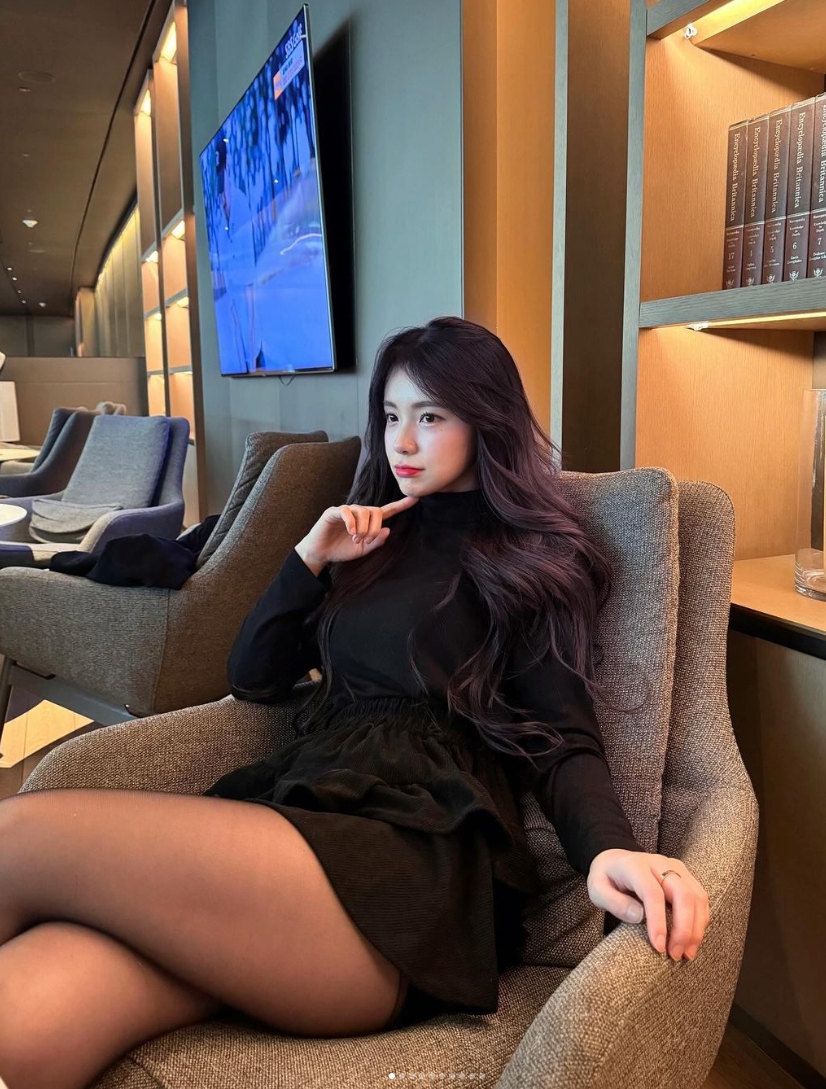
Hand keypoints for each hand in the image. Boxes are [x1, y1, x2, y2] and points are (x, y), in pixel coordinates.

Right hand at [296, 495, 418, 569]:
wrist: (320, 553)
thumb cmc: (341, 550)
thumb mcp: (362, 550)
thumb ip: (376, 542)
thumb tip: (388, 529)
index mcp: (368, 521)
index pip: (387, 510)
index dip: (401, 505)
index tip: (415, 499)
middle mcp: (359, 513)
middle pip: (376, 511)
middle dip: (374, 528)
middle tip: (365, 541)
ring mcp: (347, 510)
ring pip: (364, 511)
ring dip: (363, 528)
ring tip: (355, 539)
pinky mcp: (334, 512)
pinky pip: (347, 511)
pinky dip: (352, 522)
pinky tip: (350, 532)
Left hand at [587, 849, 709, 962]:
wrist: (616, 860)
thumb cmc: (606, 878)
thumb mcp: (597, 890)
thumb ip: (614, 903)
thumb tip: (639, 917)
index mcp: (635, 866)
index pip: (652, 893)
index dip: (658, 922)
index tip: (658, 947)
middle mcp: (659, 863)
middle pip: (682, 894)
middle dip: (683, 929)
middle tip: (675, 955)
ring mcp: (676, 867)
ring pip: (697, 896)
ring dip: (696, 928)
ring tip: (686, 953)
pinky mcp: (685, 875)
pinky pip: (700, 898)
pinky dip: (700, 921)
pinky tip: (691, 940)